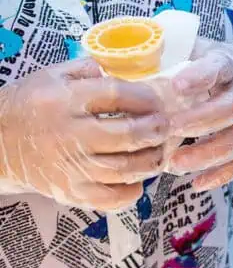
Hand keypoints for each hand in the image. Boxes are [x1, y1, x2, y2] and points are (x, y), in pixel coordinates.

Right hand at [0, 58, 169, 209]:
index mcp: (65, 100)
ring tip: (159, 151)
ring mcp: (71, 166)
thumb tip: (123, 71)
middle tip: (165, 126)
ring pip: (124, 168)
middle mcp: (69, 134)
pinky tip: (138, 179)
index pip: (116, 95)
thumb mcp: (51, 77)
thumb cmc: (31, 106)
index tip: (158, 101)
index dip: (145, 98)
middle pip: (126, 134)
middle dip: (155, 130)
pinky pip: (110, 198)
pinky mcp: (71, 191)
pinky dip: (131, 191)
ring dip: (150, 160)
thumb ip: (86, 70)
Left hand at [165, 40, 232, 190]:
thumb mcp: (197, 49)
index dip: (199, 77)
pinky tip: (196, 183)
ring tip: (175, 163)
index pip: (217, 68)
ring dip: (207, 153)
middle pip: (229, 108)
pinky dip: (220, 174)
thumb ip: (167, 53)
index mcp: (227, 65)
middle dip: (200, 121)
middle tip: (169, 129)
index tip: (176, 86)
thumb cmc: (213, 66)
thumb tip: (117, 57)